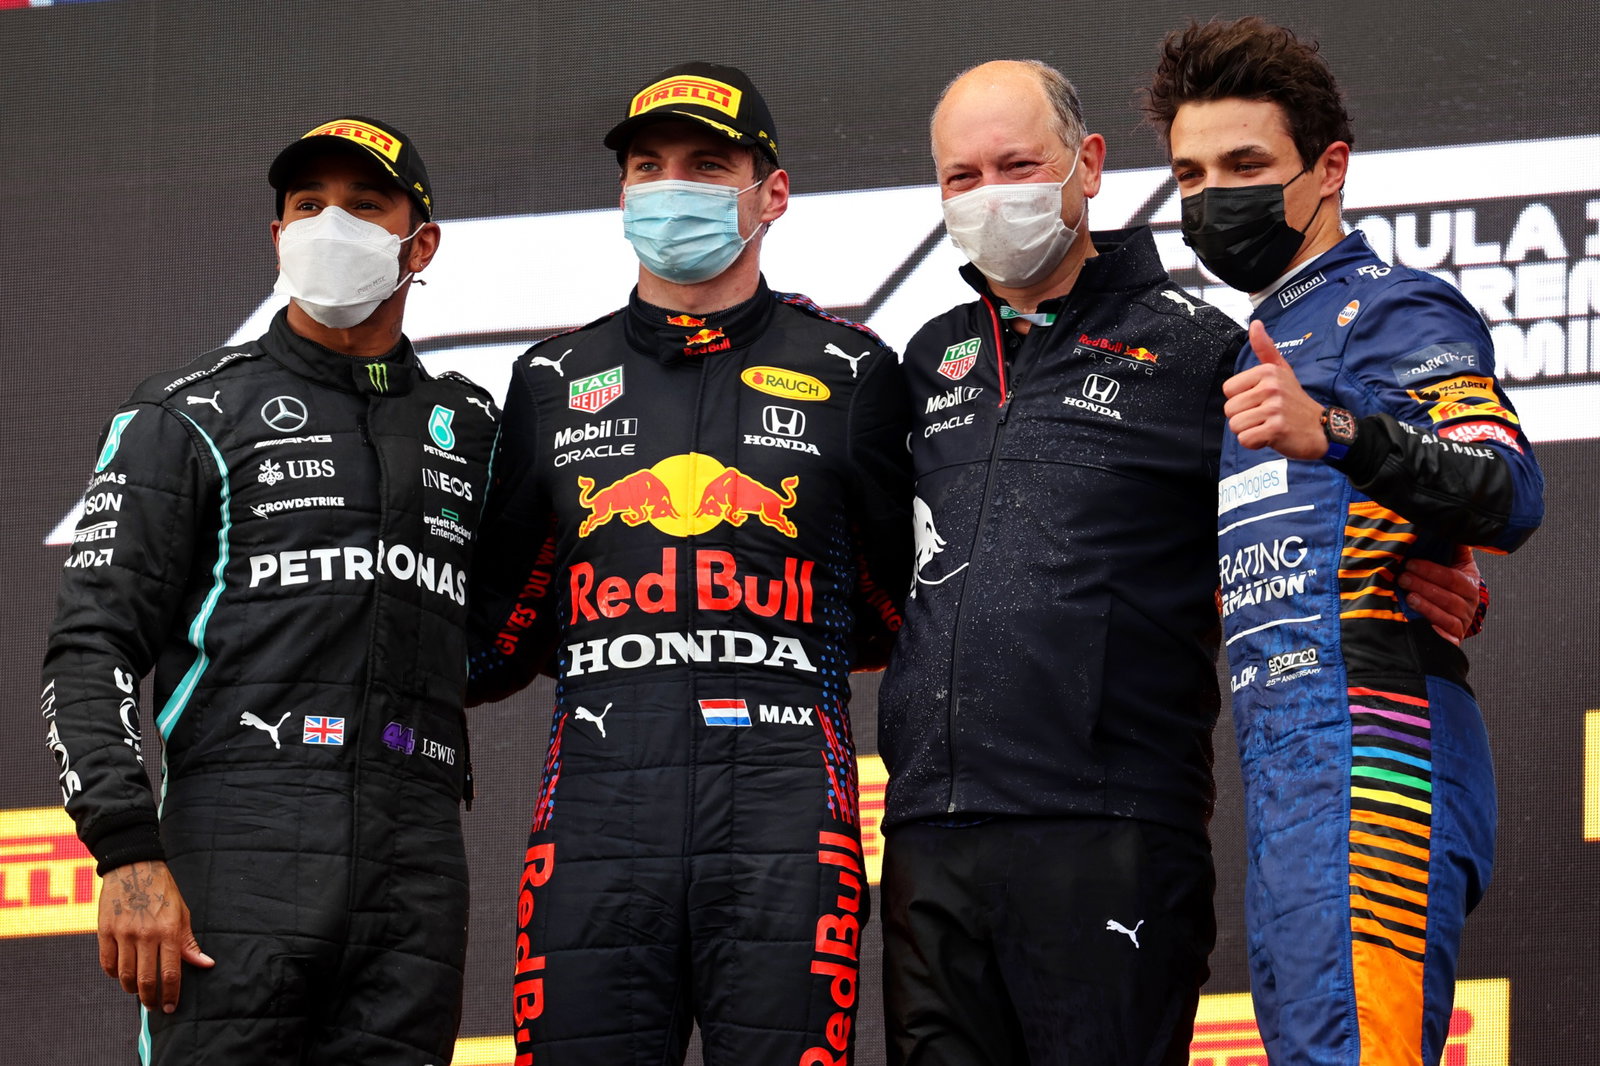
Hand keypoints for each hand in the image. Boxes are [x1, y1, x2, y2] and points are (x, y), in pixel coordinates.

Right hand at [97, 860, 213, 1013]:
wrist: (134, 866)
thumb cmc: (162, 892)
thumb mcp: (182, 914)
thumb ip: (189, 943)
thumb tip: (206, 964)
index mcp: (169, 931)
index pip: (171, 972)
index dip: (171, 994)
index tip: (171, 1007)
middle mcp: (145, 934)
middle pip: (146, 979)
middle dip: (151, 999)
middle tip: (153, 1006)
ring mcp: (123, 933)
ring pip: (125, 976)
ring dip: (132, 989)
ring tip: (139, 991)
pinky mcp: (105, 931)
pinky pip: (107, 964)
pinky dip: (114, 975)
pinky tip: (121, 975)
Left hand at [1222, 320, 1329, 457]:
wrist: (1322, 428)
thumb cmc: (1295, 400)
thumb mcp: (1282, 370)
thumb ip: (1265, 349)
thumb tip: (1255, 324)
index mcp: (1267, 372)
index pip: (1228, 390)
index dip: (1240, 399)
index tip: (1260, 401)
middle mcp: (1271, 387)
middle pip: (1229, 409)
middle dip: (1244, 417)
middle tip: (1265, 416)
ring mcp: (1274, 408)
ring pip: (1235, 426)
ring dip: (1249, 431)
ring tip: (1268, 425)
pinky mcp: (1276, 429)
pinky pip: (1246, 439)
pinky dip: (1255, 443)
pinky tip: (1271, 437)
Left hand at [1399, 545, 1482, 644]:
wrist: (1451, 617)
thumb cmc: (1447, 586)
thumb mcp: (1454, 564)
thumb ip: (1453, 547)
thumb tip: (1448, 522)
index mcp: (1470, 583)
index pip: (1453, 577)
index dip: (1431, 570)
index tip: (1410, 563)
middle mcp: (1470, 604)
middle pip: (1448, 595)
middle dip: (1423, 585)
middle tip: (1403, 577)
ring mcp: (1462, 622)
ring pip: (1446, 614)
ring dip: (1425, 605)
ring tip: (1407, 596)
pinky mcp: (1453, 638)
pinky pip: (1445, 633)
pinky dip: (1432, 627)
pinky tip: (1416, 620)